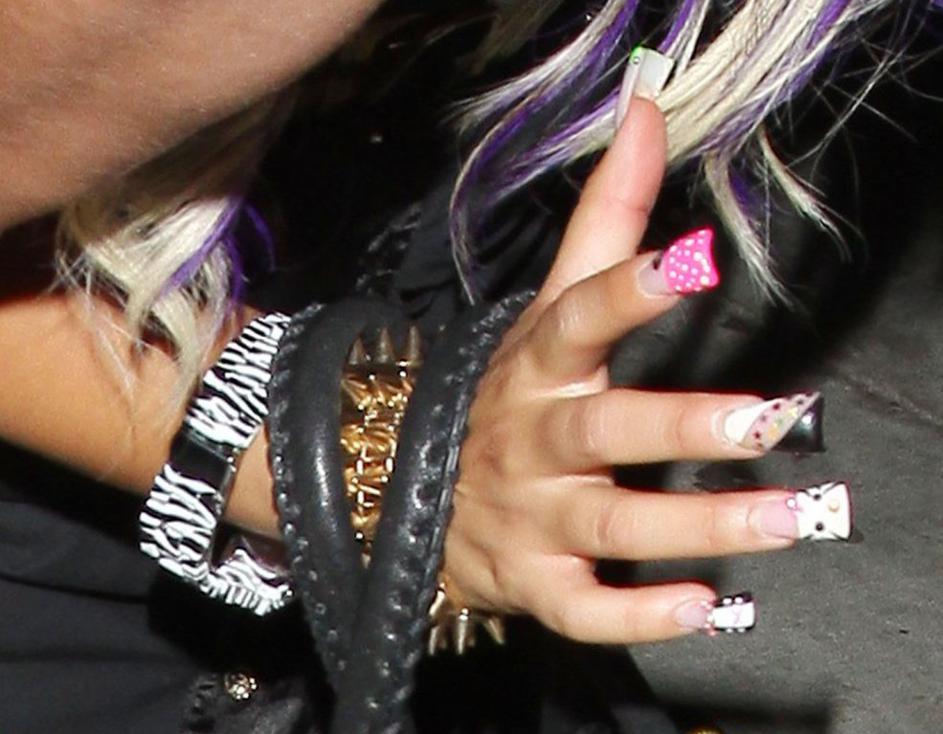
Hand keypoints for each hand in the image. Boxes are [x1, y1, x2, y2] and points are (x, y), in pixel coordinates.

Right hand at [446, 100, 825, 643]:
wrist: (407, 486)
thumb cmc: (505, 392)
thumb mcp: (547, 306)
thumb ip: (606, 217)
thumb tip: (646, 113)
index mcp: (537, 368)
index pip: (578, 321)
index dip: (628, 291)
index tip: (690, 263)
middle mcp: (533, 441)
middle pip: (601, 431)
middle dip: (678, 427)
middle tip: (767, 419)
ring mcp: (529, 517)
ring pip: (606, 525)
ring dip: (690, 526)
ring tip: (780, 520)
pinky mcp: (531, 582)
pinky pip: (579, 608)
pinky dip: (632, 614)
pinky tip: (700, 609)